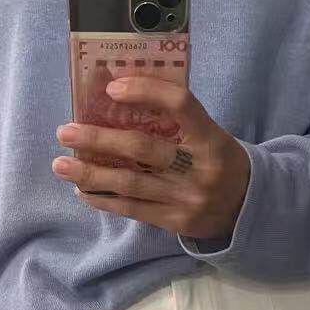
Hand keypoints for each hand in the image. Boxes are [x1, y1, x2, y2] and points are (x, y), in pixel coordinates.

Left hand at [52, 76, 250, 238]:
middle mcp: (199, 168)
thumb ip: (176, 122)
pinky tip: (81, 190)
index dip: (146, 91)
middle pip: (142, 149)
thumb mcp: (210, 135)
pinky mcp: (175, 221)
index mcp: (211, 138)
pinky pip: (132, 209)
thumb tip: (119, 101)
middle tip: (66, 132)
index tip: (112, 88)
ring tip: (61, 165)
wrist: (248, 208)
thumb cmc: (219, 161)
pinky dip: (103, 199)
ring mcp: (186, 198)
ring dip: (90, 174)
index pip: (180, 105)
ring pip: (130, 184)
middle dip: (98, 139)